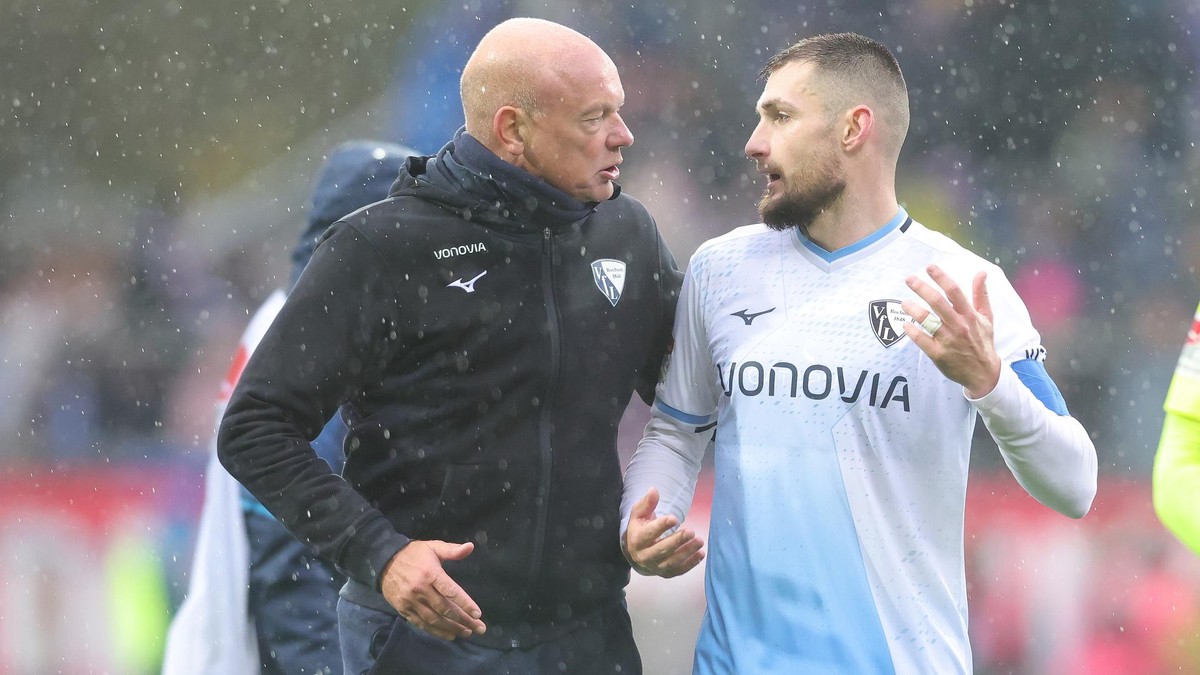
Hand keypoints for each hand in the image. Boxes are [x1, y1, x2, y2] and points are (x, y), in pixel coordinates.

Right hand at [380, 540, 486, 640]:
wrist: (383, 561)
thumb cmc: (413, 554)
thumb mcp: (433, 547)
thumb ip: (452, 550)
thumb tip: (470, 546)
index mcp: (430, 573)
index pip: (451, 591)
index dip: (465, 603)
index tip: (477, 613)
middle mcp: (421, 590)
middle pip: (445, 609)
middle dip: (463, 620)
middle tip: (479, 628)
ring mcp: (411, 601)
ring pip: (434, 619)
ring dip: (452, 628)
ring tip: (466, 632)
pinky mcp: (404, 610)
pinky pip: (422, 624)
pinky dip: (436, 631)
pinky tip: (449, 635)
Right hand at [623, 487, 704, 577]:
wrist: (635, 552)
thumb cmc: (640, 528)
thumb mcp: (639, 515)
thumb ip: (647, 503)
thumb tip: (654, 490)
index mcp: (637, 540)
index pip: (649, 534)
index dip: (661, 526)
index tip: (674, 518)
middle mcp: (644, 556)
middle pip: (661, 550)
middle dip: (677, 541)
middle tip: (691, 531)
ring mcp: (655, 567)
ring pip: (672, 562)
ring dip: (687, 552)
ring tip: (700, 541)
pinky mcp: (665, 574)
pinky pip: (678, 571)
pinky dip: (690, 564)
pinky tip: (701, 554)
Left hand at [901, 264, 1000, 398]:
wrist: (984, 373)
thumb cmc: (983, 342)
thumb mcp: (987, 318)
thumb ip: (981, 295)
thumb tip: (981, 272)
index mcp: (970, 315)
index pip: (954, 292)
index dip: (941, 278)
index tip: (929, 267)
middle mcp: (959, 326)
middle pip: (938, 303)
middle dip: (922, 288)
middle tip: (909, 279)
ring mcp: (948, 340)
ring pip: (928, 321)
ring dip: (913, 309)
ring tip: (904, 302)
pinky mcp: (939, 354)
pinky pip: (922, 340)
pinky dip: (912, 331)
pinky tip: (905, 324)